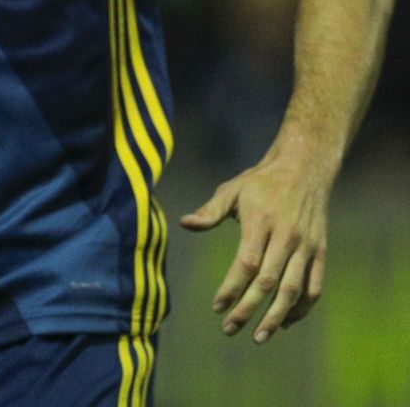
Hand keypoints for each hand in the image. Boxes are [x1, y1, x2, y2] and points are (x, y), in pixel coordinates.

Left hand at [180, 155, 330, 342]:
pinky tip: (285, 322)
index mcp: (262, 222)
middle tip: (230, 329)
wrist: (305, 168)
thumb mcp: (232, 190)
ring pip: (293, 290)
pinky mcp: (320, 252)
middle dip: (248, 309)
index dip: (232, 288)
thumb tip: (185, 224)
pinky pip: (314, 287)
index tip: (216, 307)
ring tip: (259, 336)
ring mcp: (307, 247)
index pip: (246, 264)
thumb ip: (210, 211)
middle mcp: (287, 237)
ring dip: (276, 317)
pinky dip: (302, 308)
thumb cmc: (261, 181)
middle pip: (268, 282)